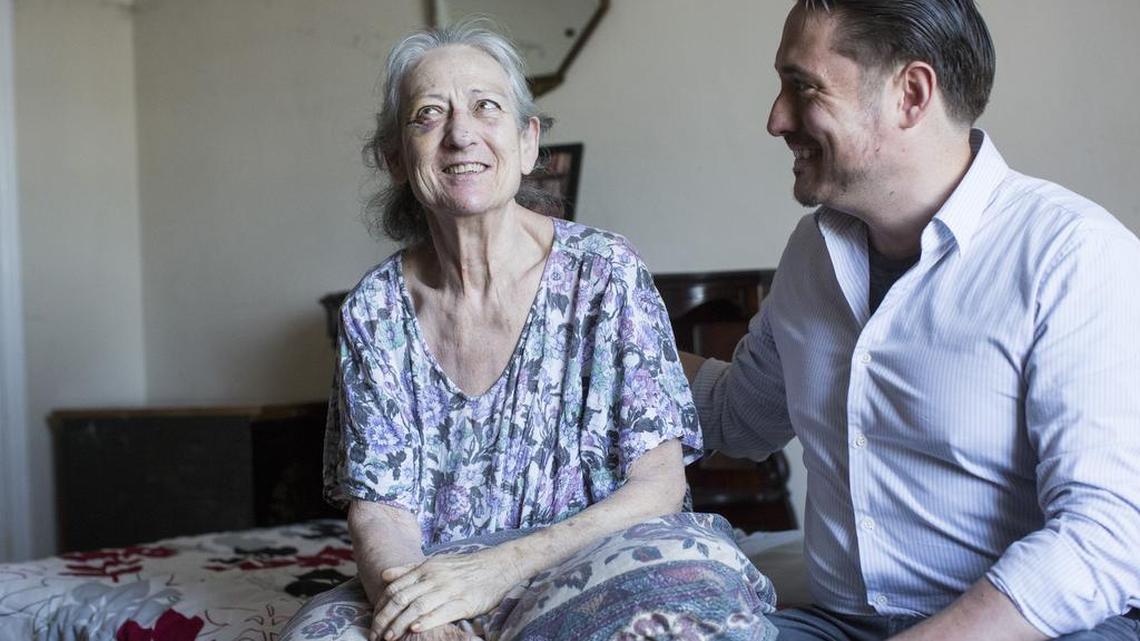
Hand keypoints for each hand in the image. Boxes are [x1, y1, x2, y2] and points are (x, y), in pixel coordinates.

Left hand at [370, 547, 522, 640]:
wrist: (498, 565)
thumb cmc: (466, 567)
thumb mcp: (437, 562)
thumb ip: (410, 569)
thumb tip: (385, 575)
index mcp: (426, 568)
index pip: (395, 588)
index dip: (381, 606)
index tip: (373, 621)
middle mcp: (435, 577)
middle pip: (402, 598)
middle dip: (385, 618)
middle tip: (375, 634)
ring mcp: (449, 589)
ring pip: (417, 607)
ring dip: (400, 624)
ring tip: (389, 637)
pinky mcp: (464, 602)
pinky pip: (441, 612)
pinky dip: (426, 621)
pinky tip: (415, 629)